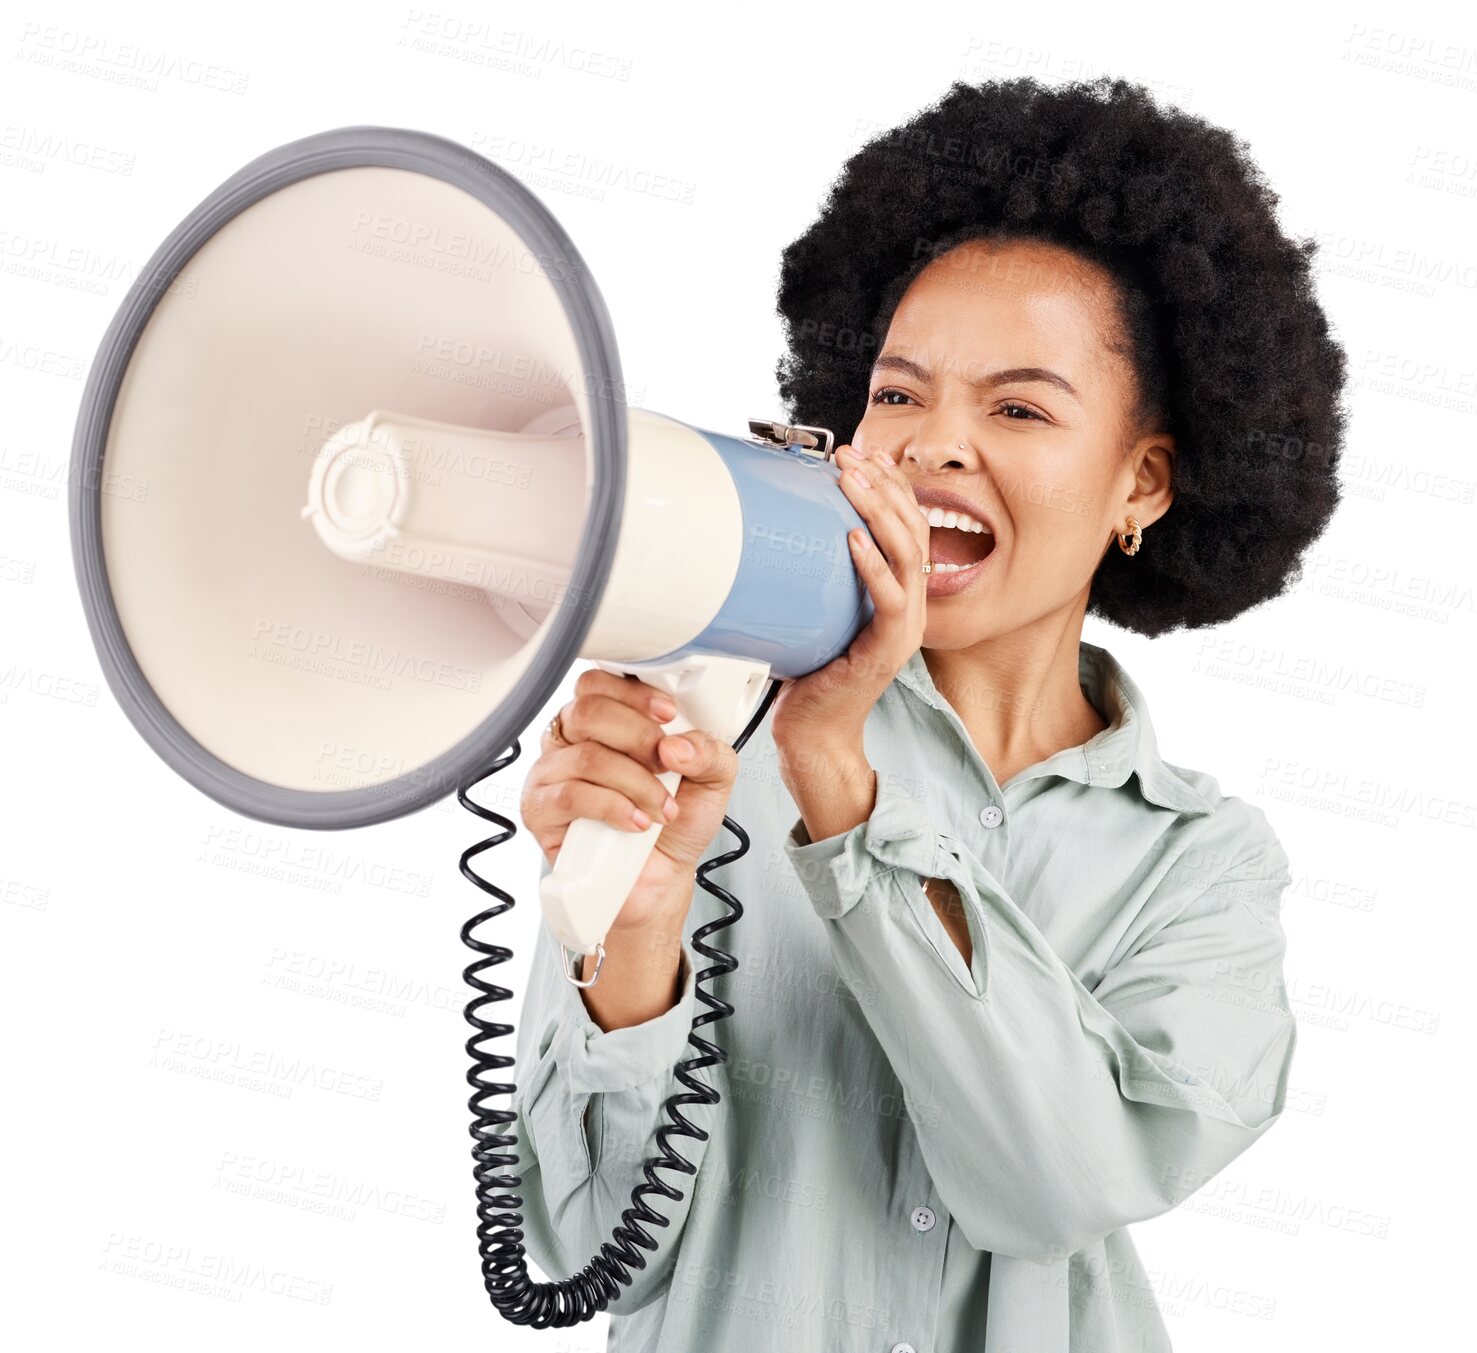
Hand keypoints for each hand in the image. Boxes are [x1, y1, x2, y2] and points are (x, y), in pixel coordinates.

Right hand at [521, 668, 740, 932]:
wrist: (659, 879)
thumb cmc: (674, 822)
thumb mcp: (712, 779)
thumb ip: (709, 751)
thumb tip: (676, 744)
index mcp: (606, 721)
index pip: (598, 683)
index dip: (633, 693)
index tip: (668, 714)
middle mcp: (572, 740)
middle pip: (588, 711)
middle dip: (638, 737)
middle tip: (666, 765)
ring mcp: (551, 774)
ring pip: (586, 756)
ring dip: (636, 783)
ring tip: (660, 809)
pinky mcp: (541, 811)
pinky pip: (570, 796)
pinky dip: (613, 808)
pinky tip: (636, 822)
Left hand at [771, 443, 928, 756]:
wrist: (812, 733)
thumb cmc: (810, 674)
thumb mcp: (815, 610)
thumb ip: (816, 573)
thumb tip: (781, 524)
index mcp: (901, 594)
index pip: (910, 525)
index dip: (893, 486)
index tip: (866, 454)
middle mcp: (911, 607)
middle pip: (916, 530)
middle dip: (885, 486)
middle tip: (852, 457)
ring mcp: (904, 630)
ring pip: (910, 555)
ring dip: (880, 512)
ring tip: (852, 482)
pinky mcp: (886, 650)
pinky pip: (892, 600)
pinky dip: (874, 566)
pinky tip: (853, 539)